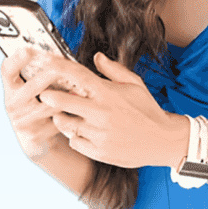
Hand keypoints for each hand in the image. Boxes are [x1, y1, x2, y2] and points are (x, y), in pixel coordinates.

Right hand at [0, 48, 72, 159]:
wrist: (36, 136)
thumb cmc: (39, 102)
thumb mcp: (34, 87)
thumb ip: (39, 70)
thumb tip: (54, 49)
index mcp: (11, 87)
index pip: (7, 70)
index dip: (17, 60)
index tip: (28, 49)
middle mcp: (12, 103)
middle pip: (33, 85)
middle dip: (53, 75)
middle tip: (66, 68)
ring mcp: (22, 120)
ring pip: (49, 103)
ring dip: (67, 95)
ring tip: (82, 87)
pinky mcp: (35, 134)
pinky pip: (57, 120)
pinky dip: (70, 113)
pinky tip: (80, 108)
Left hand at [39, 52, 188, 169]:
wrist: (162, 140)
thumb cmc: (148, 110)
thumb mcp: (135, 84)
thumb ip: (113, 70)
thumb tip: (97, 57)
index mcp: (108, 93)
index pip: (77, 75)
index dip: (58, 67)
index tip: (46, 64)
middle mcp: (101, 112)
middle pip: (63, 101)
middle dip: (49, 97)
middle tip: (44, 95)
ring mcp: (99, 133)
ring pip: (66, 124)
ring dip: (61, 118)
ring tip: (63, 115)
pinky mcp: (99, 151)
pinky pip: (75, 142)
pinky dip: (75, 137)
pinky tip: (82, 132)